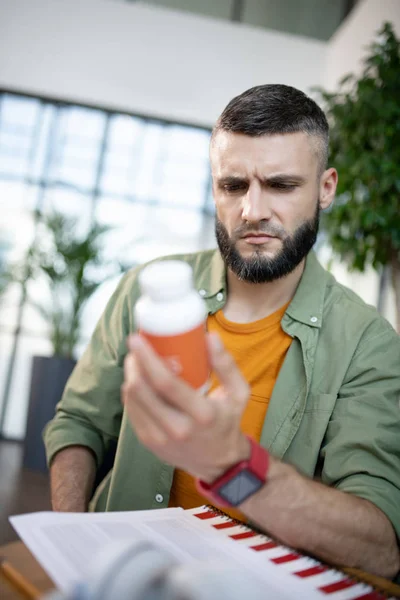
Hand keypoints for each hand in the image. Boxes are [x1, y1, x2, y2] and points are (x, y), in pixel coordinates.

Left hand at [122, 332, 250, 481]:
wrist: (220, 464)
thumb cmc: (228, 421)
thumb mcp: (239, 393)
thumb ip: (227, 365)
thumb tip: (210, 336)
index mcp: (201, 414)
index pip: (165, 382)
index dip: (146, 358)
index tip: (137, 339)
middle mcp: (177, 428)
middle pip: (141, 390)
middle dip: (133, 364)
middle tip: (137, 347)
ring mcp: (159, 438)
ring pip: (132, 400)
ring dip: (130, 376)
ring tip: (137, 362)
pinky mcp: (149, 443)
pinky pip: (132, 411)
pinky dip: (131, 393)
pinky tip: (137, 382)